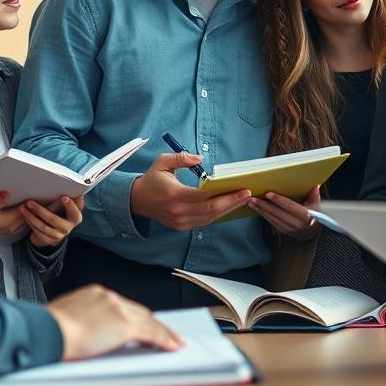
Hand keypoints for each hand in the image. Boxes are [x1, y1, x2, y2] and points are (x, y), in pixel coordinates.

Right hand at [0, 191, 26, 242]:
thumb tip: (5, 194)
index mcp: (9, 222)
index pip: (25, 209)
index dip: (28, 198)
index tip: (29, 188)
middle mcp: (12, 226)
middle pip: (27, 212)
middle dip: (27, 202)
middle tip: (28, 189)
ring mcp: (10, 227)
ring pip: (24, 215)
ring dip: (24, 206)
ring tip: (23, 194)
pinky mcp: (6, 225)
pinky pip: (19, 217)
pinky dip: (20, 210)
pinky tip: (16, 203)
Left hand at [23, 195, 84, 248]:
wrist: (55, 232)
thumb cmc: (62, 214)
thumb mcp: (69, 208)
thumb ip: (73, 200)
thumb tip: (78, 189)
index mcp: (76, 218)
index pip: (75, 212)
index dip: (70, 205)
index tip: (63, 197)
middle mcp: (68, 228)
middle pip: (53, 219)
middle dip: (40, 210)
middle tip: (29, 202)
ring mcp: (57, 236)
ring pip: (42, 226)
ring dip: (31, 216)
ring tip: (23, 207)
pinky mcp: (47, 241)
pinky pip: (37, 231)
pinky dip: (29, 222)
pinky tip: (24, 215)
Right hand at [46, 285, 182, 359]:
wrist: (46, 331)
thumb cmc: (46, 329)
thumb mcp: (65, 319)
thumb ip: (81, 321)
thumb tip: (83, 331)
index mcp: (95, 294)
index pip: (123, 306)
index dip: (136, 316)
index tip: (143, 324)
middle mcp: (109, 298)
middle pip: (140, 311)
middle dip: (153, 323)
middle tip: (166, 333)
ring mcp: (118, 310)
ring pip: (150, 322)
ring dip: (164, 333)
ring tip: (175, 342)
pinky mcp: (124, 326)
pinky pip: (151, 333)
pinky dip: (164, 340)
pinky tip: (172, 346)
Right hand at [130, 153, 250, 229]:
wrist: (136, 200)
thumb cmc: (152, 179)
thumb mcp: (163, 162)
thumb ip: (181, 158)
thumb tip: (200, 158)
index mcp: (174, 194)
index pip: (205, 197)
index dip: (225, 194)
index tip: (240, 188)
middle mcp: (178, 211)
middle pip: (211, 210)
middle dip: (232, 203)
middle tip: (248, 195)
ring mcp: (180, 221)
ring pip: (209, 218)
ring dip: (228, 210)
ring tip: (242, 200)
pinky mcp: (181, 226)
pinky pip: (204, 222)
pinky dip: (218, 215)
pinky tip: (229, 207)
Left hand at [249, 186, 320, 240]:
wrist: (311, 233)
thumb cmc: (315, 217)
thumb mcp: (318, 206)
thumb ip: (315, 197)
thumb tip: (315, 187)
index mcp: (305, 217)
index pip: (290, 207)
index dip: (279, 200)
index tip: (269, 194)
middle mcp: (296, 224)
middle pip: (278, 213)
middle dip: (264, 206)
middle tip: (254, 198)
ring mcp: (289, 228)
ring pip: (272, 218)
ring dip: (261, 210)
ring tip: (252, 202)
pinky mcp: (283, 230)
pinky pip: (271, 222)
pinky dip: (263, 215)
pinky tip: (257, 209)